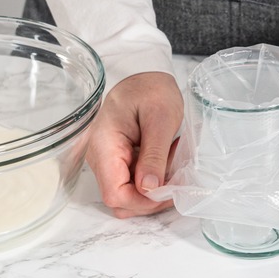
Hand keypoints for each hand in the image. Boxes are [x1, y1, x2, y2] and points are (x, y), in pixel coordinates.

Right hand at [85, 72, 183, 217]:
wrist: (144, 75)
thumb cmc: (152, 90)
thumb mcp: (161, 118)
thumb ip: (153, 155)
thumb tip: (148, 189)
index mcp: (105, 146)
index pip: (115, 194)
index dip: (142, 202)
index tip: (169, 192)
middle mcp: (100, 158)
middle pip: (120, 200)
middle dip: (151, 199)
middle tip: (178, 180)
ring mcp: (108, 161)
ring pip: (128, 195)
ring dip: (153, 191)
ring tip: (173, 168)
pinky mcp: (118, 161)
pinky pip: (133, 183)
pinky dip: (152, 181)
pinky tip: (166, 164)